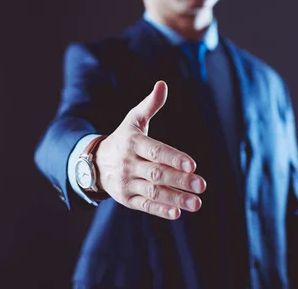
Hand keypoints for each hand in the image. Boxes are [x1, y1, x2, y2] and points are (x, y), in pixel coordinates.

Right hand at [95, 81, 205, 219]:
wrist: (95, 162)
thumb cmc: (124, 138)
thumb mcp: (133, 120)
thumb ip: (150, 105)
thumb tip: (162, 84)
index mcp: (133, 143)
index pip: (155, 151)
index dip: (174, 158)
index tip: (193, 165)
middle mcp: (128, 164)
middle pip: (157, 174)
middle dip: (180, 180)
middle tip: (202, 185)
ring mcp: (126, 183)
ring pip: (153, 192)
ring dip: (175, 198)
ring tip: (197, 203)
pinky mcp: (126, 199)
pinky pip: (145, 205)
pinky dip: (160, 210)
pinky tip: (177, 213)